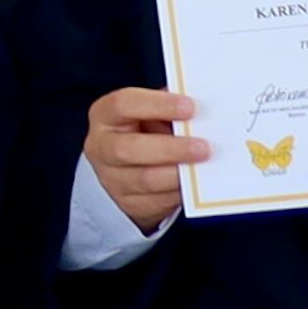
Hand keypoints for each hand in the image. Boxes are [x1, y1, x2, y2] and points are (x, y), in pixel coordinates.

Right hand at [81, 87, 204, 234]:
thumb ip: (171, 108)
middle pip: (128, 149)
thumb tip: (204, 109)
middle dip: (171, 148)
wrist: (129, 167)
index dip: (157, 105)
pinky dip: (180, 193)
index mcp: (105, 115)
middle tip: (204, 147)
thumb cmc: (146, 130)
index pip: (123, 104)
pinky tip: (197, 184)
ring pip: (145, 180)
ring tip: (205, 166)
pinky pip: (157, 202)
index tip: (191, 107)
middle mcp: (102, 147)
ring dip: (179, 174)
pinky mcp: (128, 204)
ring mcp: (111, 178)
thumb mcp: (152, 113)